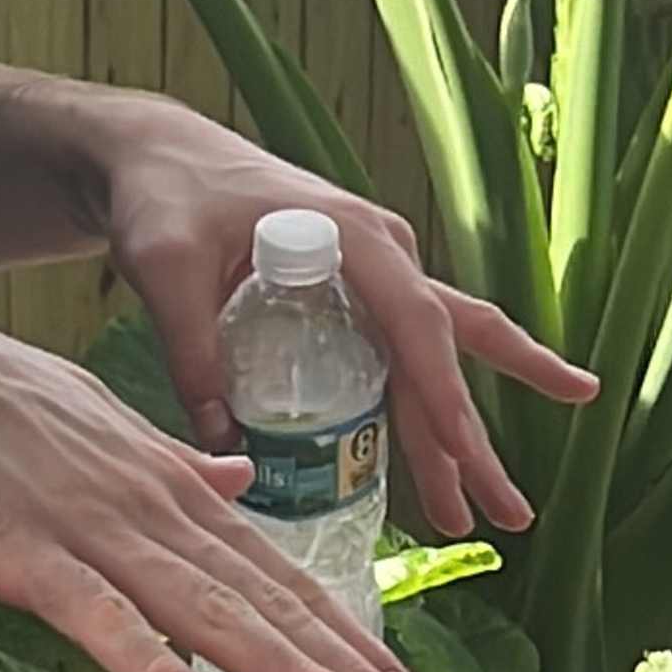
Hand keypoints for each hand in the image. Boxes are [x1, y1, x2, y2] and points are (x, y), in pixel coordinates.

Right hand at [0, 259, 435, 671]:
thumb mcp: (97, 421)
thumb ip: (172, 461)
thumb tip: (236, 481)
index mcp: (170, 483)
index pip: (277, 572)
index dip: (343, 635)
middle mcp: (152, 507)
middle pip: (267, 603)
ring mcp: (93, 531)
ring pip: (213, 614)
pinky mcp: (26, 556)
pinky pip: (103, 621)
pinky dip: (156, 667)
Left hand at [93, 109, 591, 539]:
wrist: (158, 155)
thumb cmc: (167, 195)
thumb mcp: (167, 270)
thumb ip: (193, 353)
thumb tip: (223, 448)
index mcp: (350, 235)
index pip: (415, 321)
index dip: (442, 390)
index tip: (463, 450)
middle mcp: (380, 255)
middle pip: (448, 351)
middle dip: (478, 436)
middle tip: (513, 514)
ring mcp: (372, 279)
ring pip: (432, 364)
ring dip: (458, 440)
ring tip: (487, 515)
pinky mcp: (351, 300)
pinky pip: (399, 363)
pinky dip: (420, 415)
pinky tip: (436, 468)